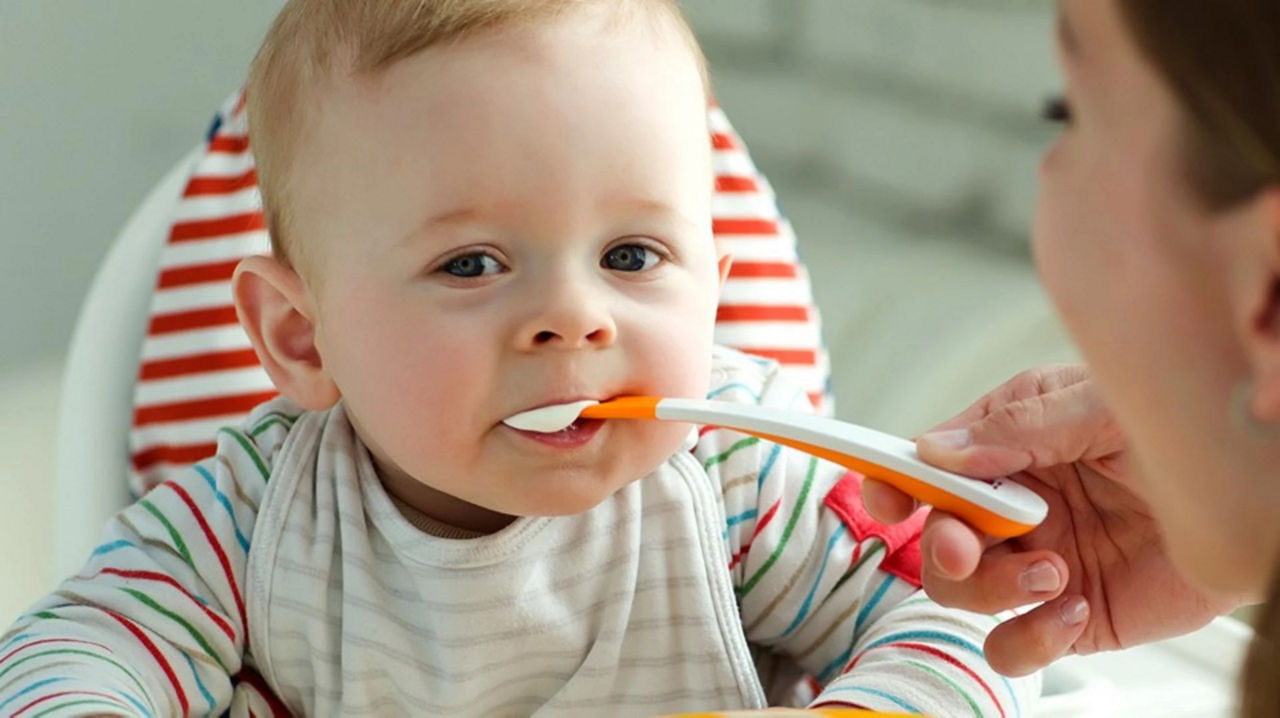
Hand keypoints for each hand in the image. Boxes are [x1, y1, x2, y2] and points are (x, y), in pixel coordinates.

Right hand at [862, 365, 1238, 675]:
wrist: (1262, 493)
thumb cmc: (1187, 429)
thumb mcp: (1102, 407)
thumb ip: (1021, 425)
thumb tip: (938, 450)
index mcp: (1010, 443)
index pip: (928, 465)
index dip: (892, 481)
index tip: (884, 497)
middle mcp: (1015, 506)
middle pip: (934, 537)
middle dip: (939, 544)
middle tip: (965, 544)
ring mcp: (1038, 562)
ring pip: (962, 594)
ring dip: (990, 589)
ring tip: (1053, 572)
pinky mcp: (1070, 617)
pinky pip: (1015, 645)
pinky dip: (1031, 636)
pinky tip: (1076, 606)